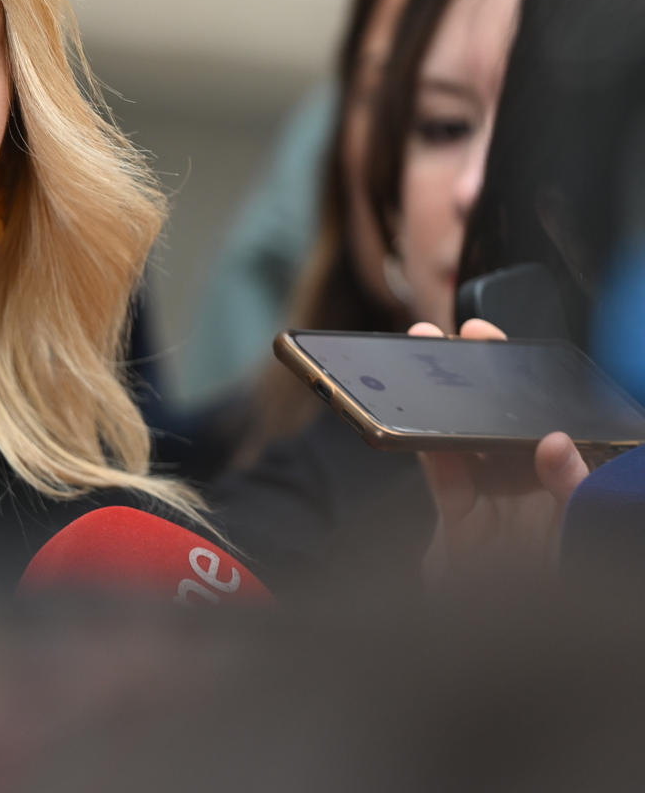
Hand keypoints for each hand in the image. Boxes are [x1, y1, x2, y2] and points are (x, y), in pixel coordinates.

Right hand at [418, 318, 590, 588]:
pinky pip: (446, 478)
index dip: (543, 377)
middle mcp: (543, 488)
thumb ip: (580, 494)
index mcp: (582, 484)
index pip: (569, 417)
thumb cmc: (579, 600)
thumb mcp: (589, 540)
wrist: (532, 662)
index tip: (514, 346)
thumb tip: (554, 441)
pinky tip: (413, 423)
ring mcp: (503, 506)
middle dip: (483, 378)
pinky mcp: (463, 527)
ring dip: (444, 402)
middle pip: (512, 420)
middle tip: (461, 339)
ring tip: (419, 364)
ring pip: (472, 440)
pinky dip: (428, 449)